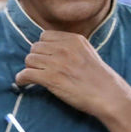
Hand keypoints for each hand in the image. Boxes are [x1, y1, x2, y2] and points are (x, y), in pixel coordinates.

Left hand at [15, 30, 130, 118]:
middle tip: (40, 70)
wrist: (108, 96)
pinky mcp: (52, 78)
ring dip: (29, 69)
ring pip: (29, 59)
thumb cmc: (99, 78)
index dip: (43, 48)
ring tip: (34, 77)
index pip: (45, 36)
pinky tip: (24, 83)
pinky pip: (26, 74)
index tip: (45, 58)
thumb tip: (49, 49)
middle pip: (35, 47)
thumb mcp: (87, 52)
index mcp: (74, 39)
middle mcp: (65, 48)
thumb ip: (70, 47)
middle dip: (36, 59)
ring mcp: (57, 63)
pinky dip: (22, 79)